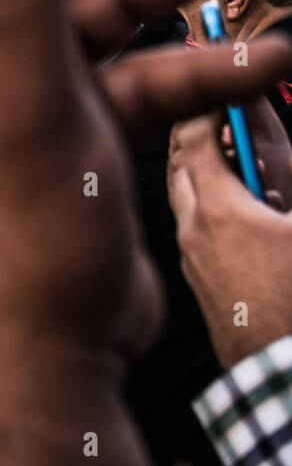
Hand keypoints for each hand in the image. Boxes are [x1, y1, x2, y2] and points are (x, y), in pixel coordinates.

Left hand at [169, 112, 291, 369]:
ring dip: (205, 174)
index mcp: (222, 213)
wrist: (286, 382)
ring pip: (188, 203)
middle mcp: (195, 235)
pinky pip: (197, 235)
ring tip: (233, 157)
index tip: (218, 82)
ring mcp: (194, 265)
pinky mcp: (203, 290)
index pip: (196, 139)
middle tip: (220, 113)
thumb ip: (285, 175)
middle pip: (183, 168)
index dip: (209, 105)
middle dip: (198, 135)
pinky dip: (211, 210)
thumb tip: (276, 167)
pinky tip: (242, 214)